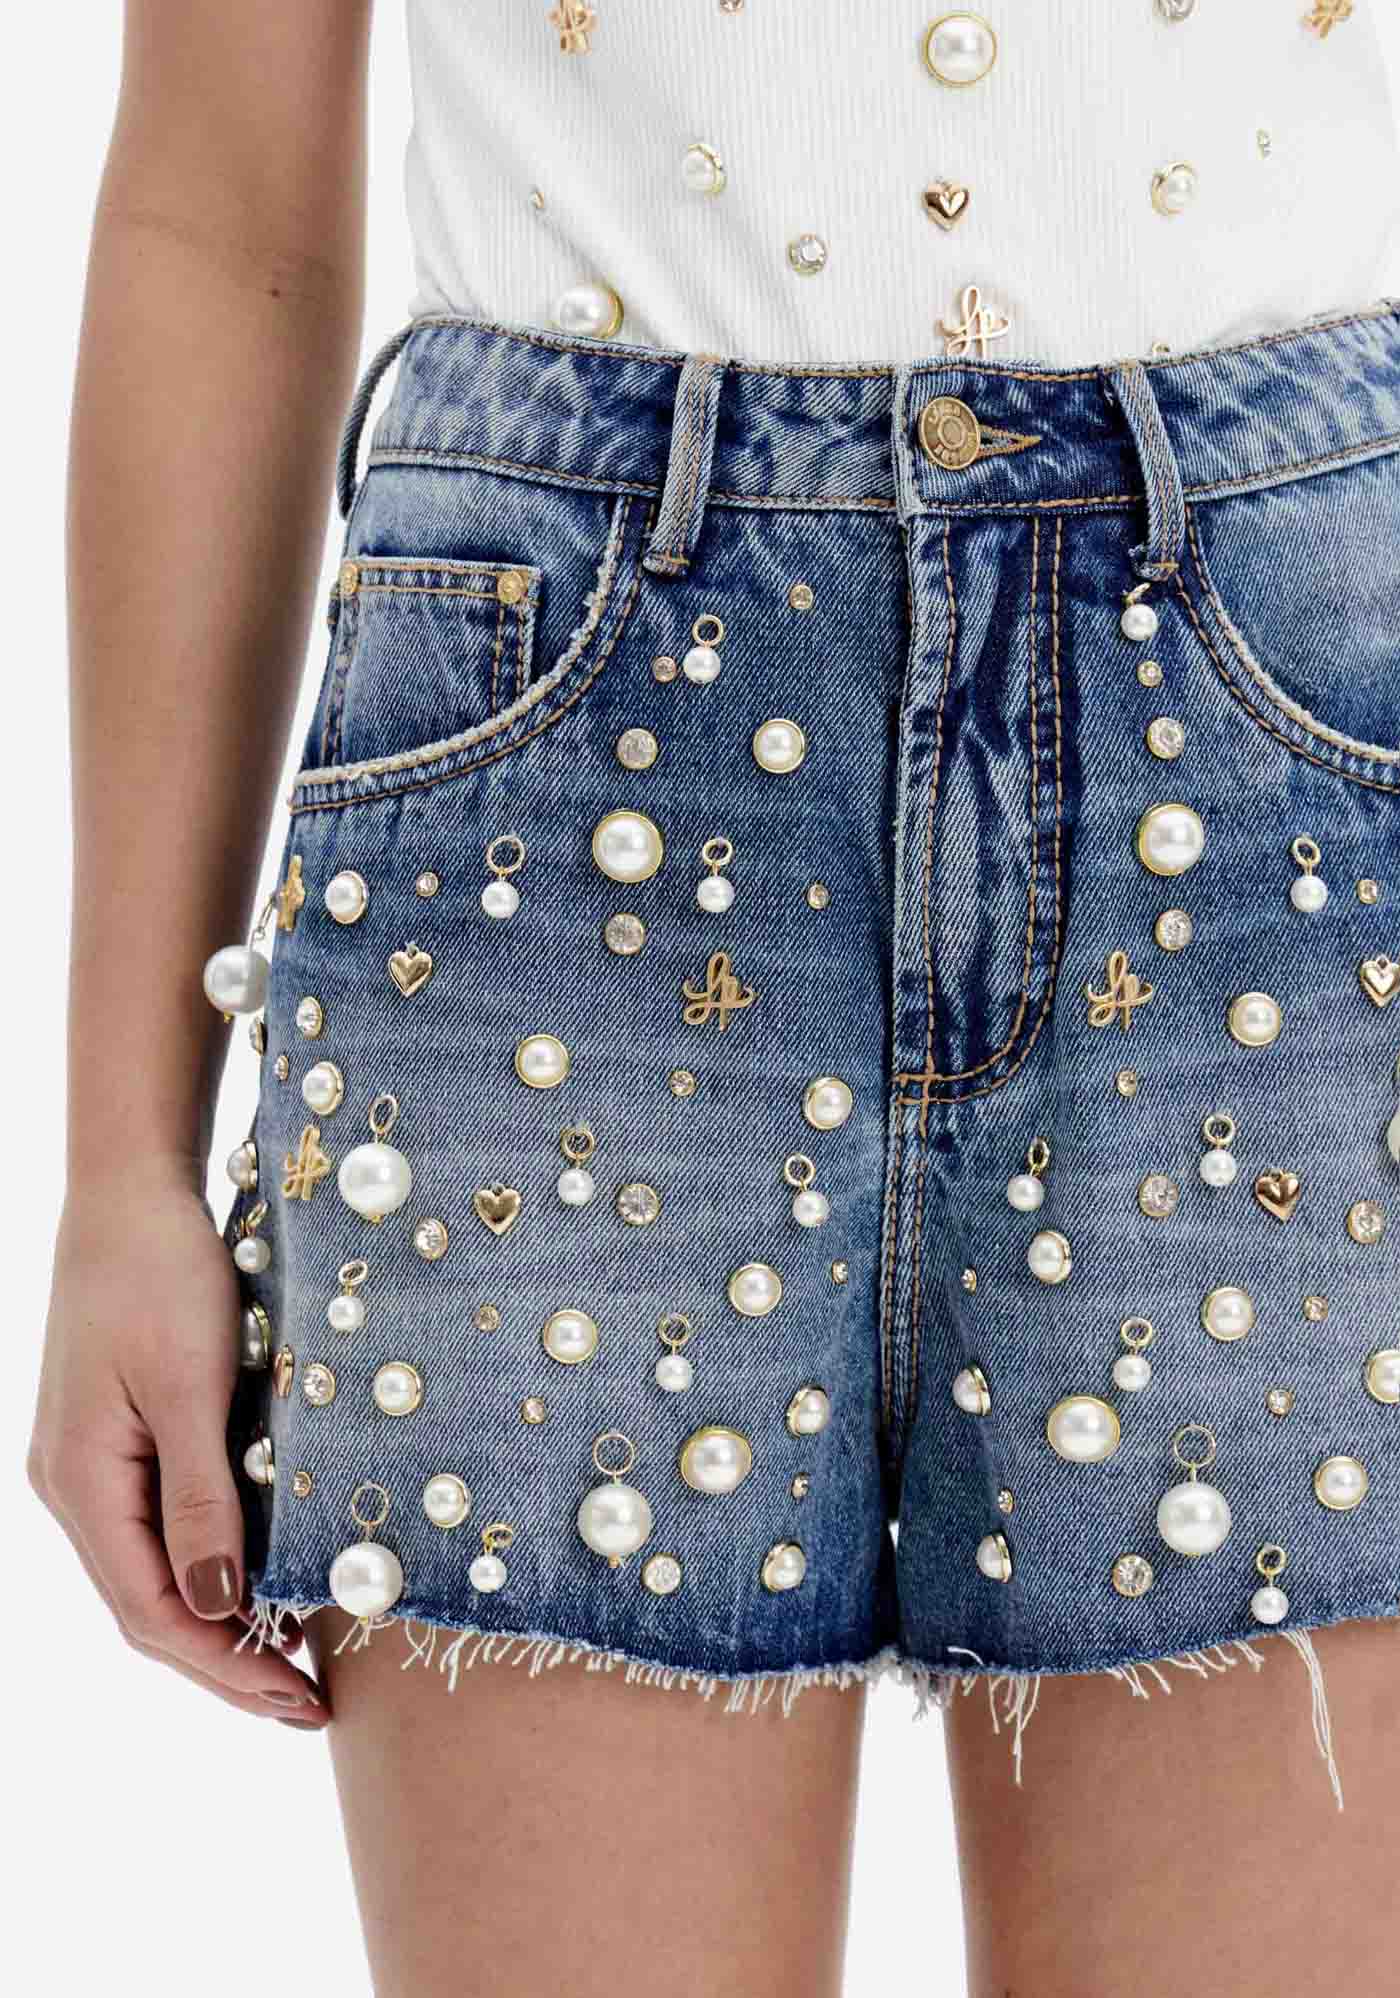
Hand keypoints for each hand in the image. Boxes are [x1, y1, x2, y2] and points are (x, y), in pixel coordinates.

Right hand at [29, 1174, 326, 1723]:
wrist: (134, 1190)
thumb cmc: (162, 1273)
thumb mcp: (190, 1386)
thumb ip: (202, 1498)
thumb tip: (219, 1606)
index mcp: (83, 1482)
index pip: (152, 1612)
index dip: (225, 1666)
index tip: (298, 1700)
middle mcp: (78, 1486)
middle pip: (151, 1606)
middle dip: (228, 1661)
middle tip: (308, 1702)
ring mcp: (96, 1463)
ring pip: (158, 1572)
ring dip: (224, 1620)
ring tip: (296, 1658)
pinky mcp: (123, 1436)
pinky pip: (164, 1527)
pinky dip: (215, 1565)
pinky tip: (265, 1576)